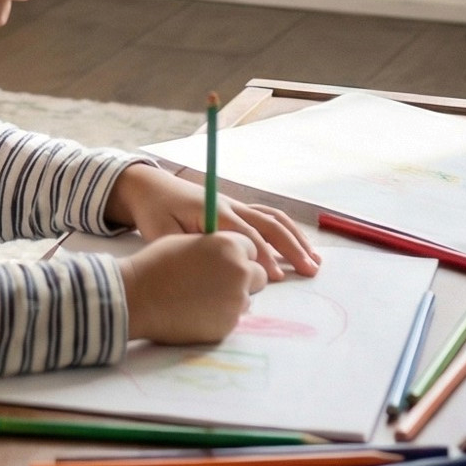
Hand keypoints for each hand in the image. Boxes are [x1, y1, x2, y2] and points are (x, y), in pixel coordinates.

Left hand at [104, 162, 320, 280]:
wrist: (150, 187)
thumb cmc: (155, 212)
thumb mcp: (161, 233)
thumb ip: (186, 250)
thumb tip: (208, 271)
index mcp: (213, 211)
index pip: (246, 236)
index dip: (263, 257)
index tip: (276, 278)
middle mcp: (230, 205)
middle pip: (269, 224)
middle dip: (291, 248)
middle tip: (309, 271)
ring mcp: (236, 204)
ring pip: (273, 218)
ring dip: (295, 238)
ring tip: (314, 260)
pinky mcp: (237, 208)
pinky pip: (268, 216)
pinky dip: (287, 230)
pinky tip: (299, 245)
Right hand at [118, 232, 266, 343]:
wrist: (136, 298)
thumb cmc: (156, 264)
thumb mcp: (189, 242)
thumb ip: (216, 248)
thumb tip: (231, 257)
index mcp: (230, 246)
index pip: (252, 249)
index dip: (237, 255)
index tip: (223, 261)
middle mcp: (240, 272)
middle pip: (258, 275)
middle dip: (243, 277)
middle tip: (216, 281)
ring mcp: (236, 301)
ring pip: (246, 298)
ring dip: (232, 297)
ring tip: (200, 297)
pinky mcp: (228, 325)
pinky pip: (232, 317)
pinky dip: (220, 315)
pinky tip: (196, 311)